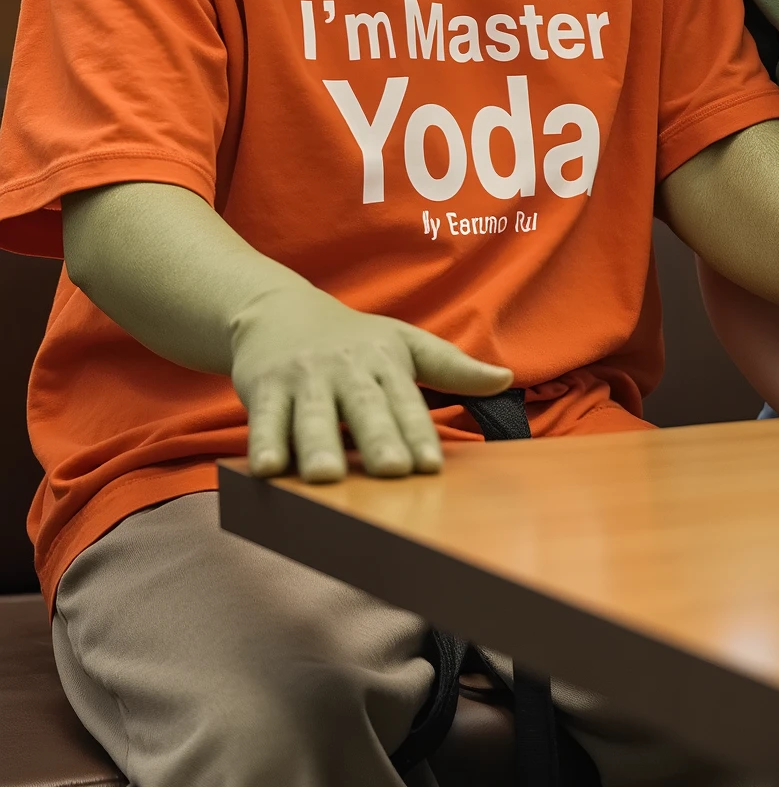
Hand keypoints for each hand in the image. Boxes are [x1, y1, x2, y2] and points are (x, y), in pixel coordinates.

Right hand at [230, 281, 511, 481]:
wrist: (276, 310)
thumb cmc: (352, 338)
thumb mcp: (404, 344)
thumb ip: (452, 367)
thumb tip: (506, 379)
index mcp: (384, 361)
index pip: (406, 401)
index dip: (418, 433)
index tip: (430, 465)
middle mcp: (345, 369)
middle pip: (364, 407)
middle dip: (378, 438)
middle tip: (392, 470)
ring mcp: (302, 379)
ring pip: (312, 417)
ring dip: (319, 445)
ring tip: (326, 477)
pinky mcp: (264, 390)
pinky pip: (264, 419)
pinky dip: (264, 442)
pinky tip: (267, 469)